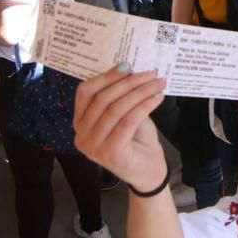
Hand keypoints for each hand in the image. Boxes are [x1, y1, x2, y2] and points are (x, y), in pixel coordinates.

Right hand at [73, 66, 168, 189]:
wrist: (147, 172)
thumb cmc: (135, 140)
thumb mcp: (124, 113)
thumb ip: (119, 96)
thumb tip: (128, 68)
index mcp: (80, 122)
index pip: (85, 92)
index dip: (106, 76)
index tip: (128, 65)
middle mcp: (81, 135)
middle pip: (102, 99)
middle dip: (128, 82)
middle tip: (150, 73)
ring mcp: (93, 146)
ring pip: (116, 109)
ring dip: (140, 92)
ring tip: (157, 84)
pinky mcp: (110, 152)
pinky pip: (128, 121)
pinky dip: (144, 106)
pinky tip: (157, 98)